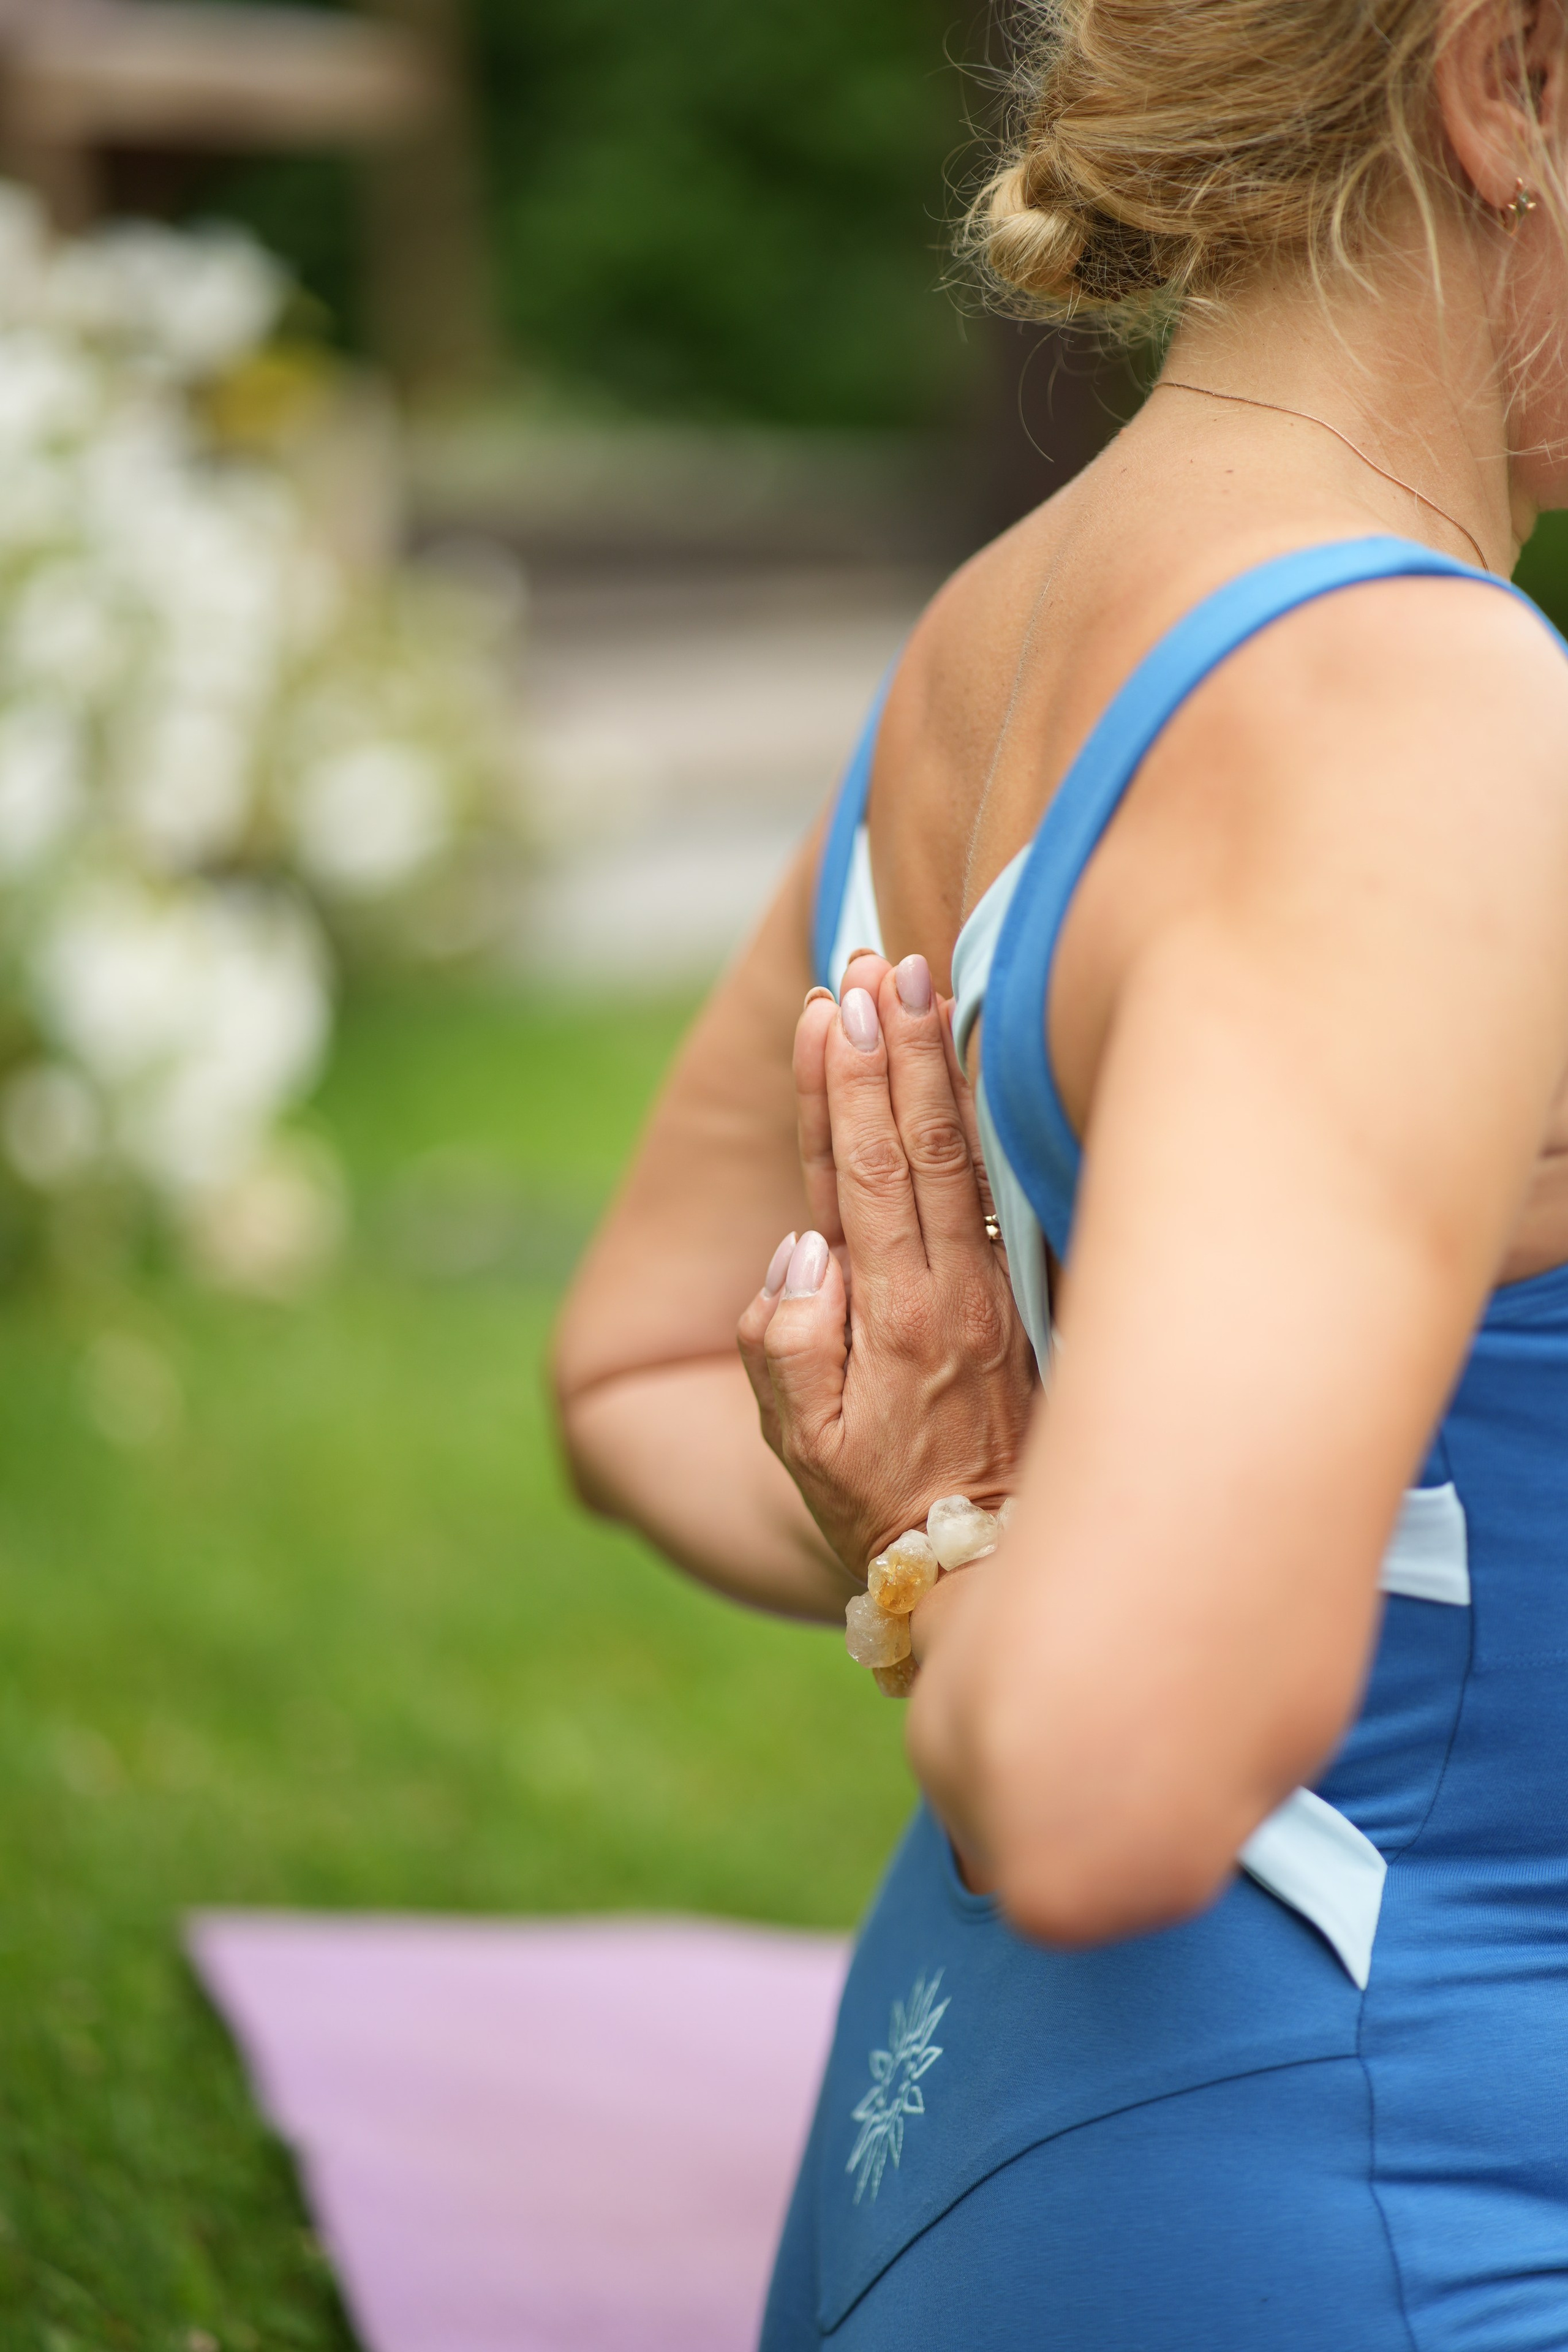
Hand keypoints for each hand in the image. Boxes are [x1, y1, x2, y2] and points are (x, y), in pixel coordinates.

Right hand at [737, 950, 1038, 1578]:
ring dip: (938, 1067)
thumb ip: (787, 1352)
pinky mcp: (1027, 1299)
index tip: (829, 1010)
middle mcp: (947, 1290)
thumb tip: (796, 1256)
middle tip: (876, 963)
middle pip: (913, 1145)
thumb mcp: (805, 1453)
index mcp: (888, 1316)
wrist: (992, 1565)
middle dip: (891, 1048)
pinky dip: (984, 1122)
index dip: (837, 1091)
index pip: (853, 1176)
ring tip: (922, 984)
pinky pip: (1003, 1189)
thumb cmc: (883, 1506)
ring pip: (962, 1156)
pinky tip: (980, 1069)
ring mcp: (997, 1290)